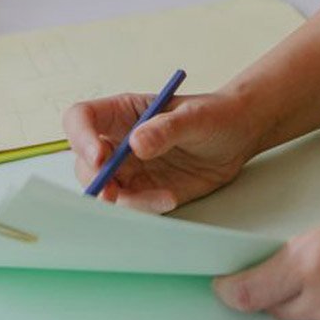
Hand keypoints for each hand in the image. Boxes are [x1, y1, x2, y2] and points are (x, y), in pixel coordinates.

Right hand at [61, 88, 264, 212]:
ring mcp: (129, 168)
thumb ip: (166, 128)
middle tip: (112, 192)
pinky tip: (170, 198)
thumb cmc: (214, 115)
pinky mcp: (145, 189)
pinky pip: (133, 203)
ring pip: (105, 188)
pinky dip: (146, 206)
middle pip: (84, 161)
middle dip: (95, 178)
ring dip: (121, 199)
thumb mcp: (195, 116)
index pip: (81, 119)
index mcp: (121, 112)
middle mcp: (118, 141)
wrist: (237, 137)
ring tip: (158, 197)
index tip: (99, 156)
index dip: (81, 137)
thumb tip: (136, 144)